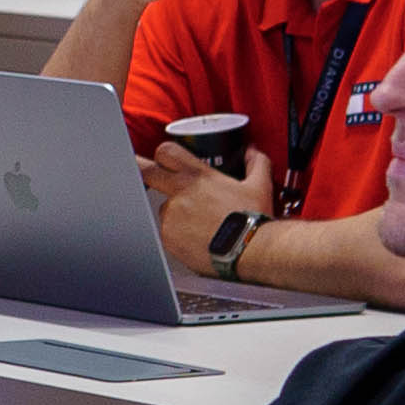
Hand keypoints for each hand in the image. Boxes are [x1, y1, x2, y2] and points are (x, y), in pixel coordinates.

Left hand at [145, 143, 271, 270]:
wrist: (250, 251)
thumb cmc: (253, 220)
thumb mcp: (260, 186)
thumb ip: (256, 163)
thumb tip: (252, 153)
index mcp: (198, 177)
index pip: (167, 152)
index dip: (163, 155)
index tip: (164, 161)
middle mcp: (180, 193)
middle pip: (146, 172)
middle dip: (144, 171)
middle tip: (148, 177)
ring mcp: (171, 215)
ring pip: (163, 208)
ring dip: (175, 213)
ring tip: (201, 225)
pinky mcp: (168, 237)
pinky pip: (167, 232)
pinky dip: (178, 235)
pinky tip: (198, 240)